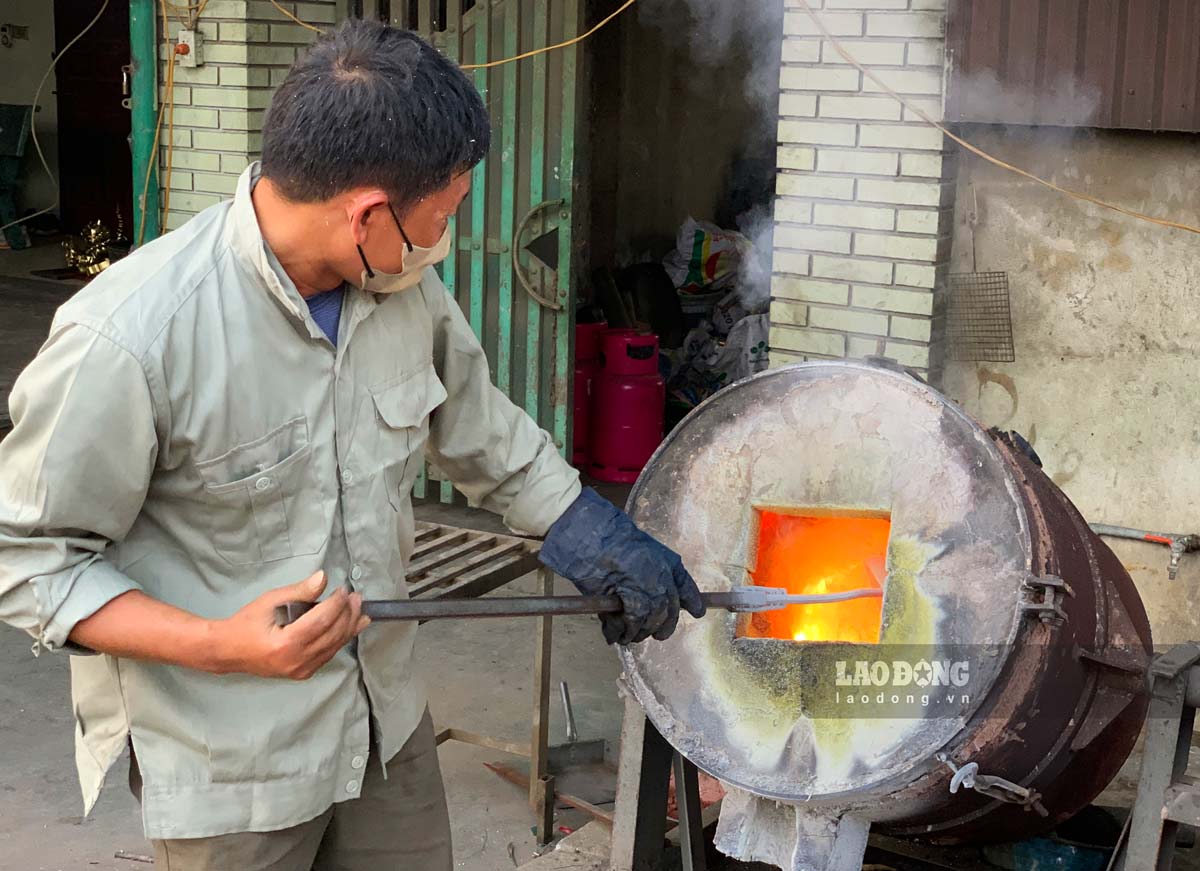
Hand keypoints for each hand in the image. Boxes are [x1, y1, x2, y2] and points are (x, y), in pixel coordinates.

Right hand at [211, 571, 367, 678]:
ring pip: (334, 646)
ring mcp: (300, 670)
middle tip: (356, 598)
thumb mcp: (270, 601)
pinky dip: (340, 639)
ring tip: (360, 611)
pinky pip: (327, 654)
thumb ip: (300, 591)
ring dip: (349, 627)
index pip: (322, 620)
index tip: (343, 590)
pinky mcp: (303, 673)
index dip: (337, 603)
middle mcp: (296, 661)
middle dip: (348, 614)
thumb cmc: (247, 623)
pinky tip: (349, 627)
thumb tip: (323, 578)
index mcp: (286, 643)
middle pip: (333, 634)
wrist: (228, 651)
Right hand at [540, 489, 704, 644]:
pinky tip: (614, 636)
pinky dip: (620, 632)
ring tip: (628, 638)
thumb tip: (643, 592)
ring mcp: (650, 591)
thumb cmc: (609, 537)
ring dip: (639, 633)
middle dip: (663, 626)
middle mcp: (664, 578)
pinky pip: (631, 624)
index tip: (698, 612)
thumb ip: (647, 569)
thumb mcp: (639, 548)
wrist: (594, 535)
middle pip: (669, 611)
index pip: (685, 586)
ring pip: (650, 621)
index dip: (693, 601)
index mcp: (668, 562)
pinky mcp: (632, 602)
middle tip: (657, 635)